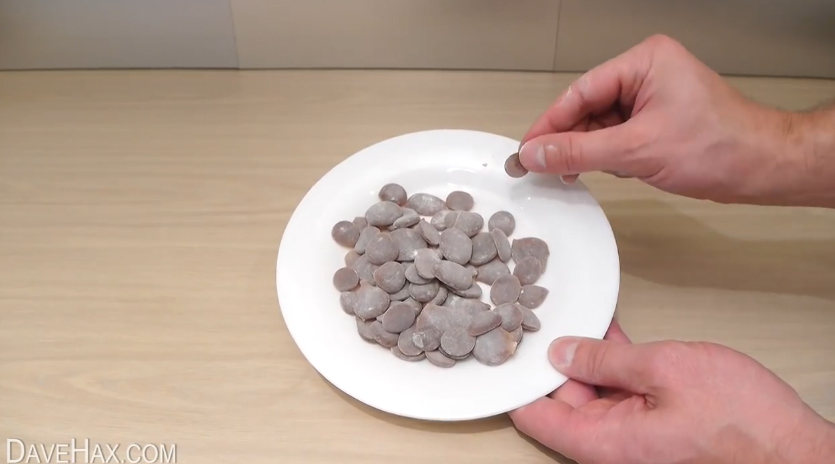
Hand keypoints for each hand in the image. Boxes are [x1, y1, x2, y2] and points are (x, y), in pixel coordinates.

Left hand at [509, 321, 834, 463]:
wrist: (795, 452)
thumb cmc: (744, 423)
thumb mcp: (667, 369)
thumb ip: (607, 358)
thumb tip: (563, 351)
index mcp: (602, 443)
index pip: (533, 416)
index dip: (516, 379)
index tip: (504, 343)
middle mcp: (610, 446)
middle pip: (559, 399)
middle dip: (549, 358)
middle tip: (535, 314)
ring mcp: (631, 437)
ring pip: (589, 390)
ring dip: (583, 354)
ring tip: (569, 312)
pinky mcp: (652, 425)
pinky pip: (619, 391)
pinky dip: (611, 361)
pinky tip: (604, 328)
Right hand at [516, 34, 818, 205]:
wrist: (763, 168)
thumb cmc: (719, 147)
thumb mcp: (636, 151)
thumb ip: (578, 152)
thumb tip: (535, 153)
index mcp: (644, 62)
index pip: (581, 92)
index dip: (550, 123)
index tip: (527, 148)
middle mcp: (647, 74)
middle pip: (588, 108)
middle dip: (570, 140)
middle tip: (543, 167)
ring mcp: (654, 98)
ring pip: (601, 125)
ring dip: (589, 152)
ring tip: (573, 173)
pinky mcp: (659, 121)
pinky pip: (618, 136)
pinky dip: (608, 156)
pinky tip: (604, 171)